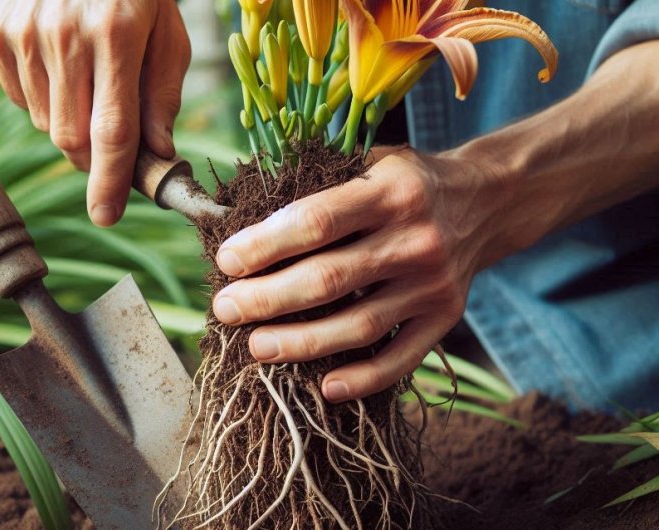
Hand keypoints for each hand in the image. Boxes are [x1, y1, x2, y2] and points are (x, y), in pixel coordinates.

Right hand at [0, 0, 190, 225]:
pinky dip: (46, 103)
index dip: (110, 182)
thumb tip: (160, 151)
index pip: (112, 131)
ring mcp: (25, 35)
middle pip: (73, 139)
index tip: (107, 214)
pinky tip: (62, 70)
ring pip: (47, 124)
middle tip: (113, 146)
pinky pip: (22, 100)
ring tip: (89, 86)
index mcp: (117, 36)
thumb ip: (163, 92)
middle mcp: (65, 37)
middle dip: (95, 159)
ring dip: (72, 128)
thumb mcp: (166, 28)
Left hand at [212, 148, 510, 402]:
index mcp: (389, 191)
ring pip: (359, 326)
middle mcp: (415, 238)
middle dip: (266, 299)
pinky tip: (325, 388)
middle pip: (328, 279)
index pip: (315, 222)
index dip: (264, 245)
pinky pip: (402, 358)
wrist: (485, 201)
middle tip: (225, 310)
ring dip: (301, 343)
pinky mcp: (446, 317)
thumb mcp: (370, 161)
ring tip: (256, 348)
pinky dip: (364, 378)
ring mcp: (433, 284)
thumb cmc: (407, 181)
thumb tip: (241, 214)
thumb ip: (318, 183)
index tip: (225, 261)